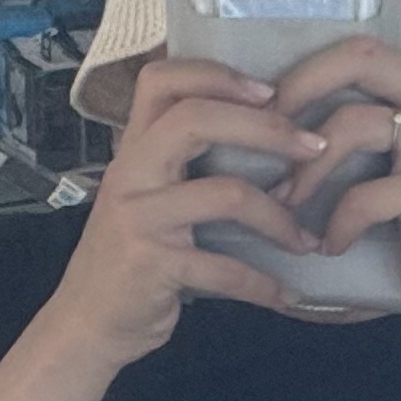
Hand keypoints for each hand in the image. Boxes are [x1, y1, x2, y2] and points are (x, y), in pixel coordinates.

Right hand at [43, 58, 325, 371]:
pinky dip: (263, 284)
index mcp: (132, 150)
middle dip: (266, 128)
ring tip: (305, 239)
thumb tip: (263, 135)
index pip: (161, 81)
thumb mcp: (145, 198)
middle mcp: (130, 174)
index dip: (216, 74)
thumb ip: (181, 165)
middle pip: (196, 121)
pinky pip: (225, 268)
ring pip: (226, 194)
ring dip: (279, 218)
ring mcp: (139, 219)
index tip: (270, 90)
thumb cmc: (129, 259)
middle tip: (313, 147)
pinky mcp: (154, 266)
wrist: (87, 325)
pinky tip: (285, 294)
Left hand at [267, 0, 400, 360]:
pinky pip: (368, 189)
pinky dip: (336, 221)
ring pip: (358, 122)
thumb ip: (370, 133)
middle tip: (270, 122)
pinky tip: (329, 243)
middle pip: (366, 55)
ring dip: (307, 168)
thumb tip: (303, 118)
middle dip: (302, 85)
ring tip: (288, 205)